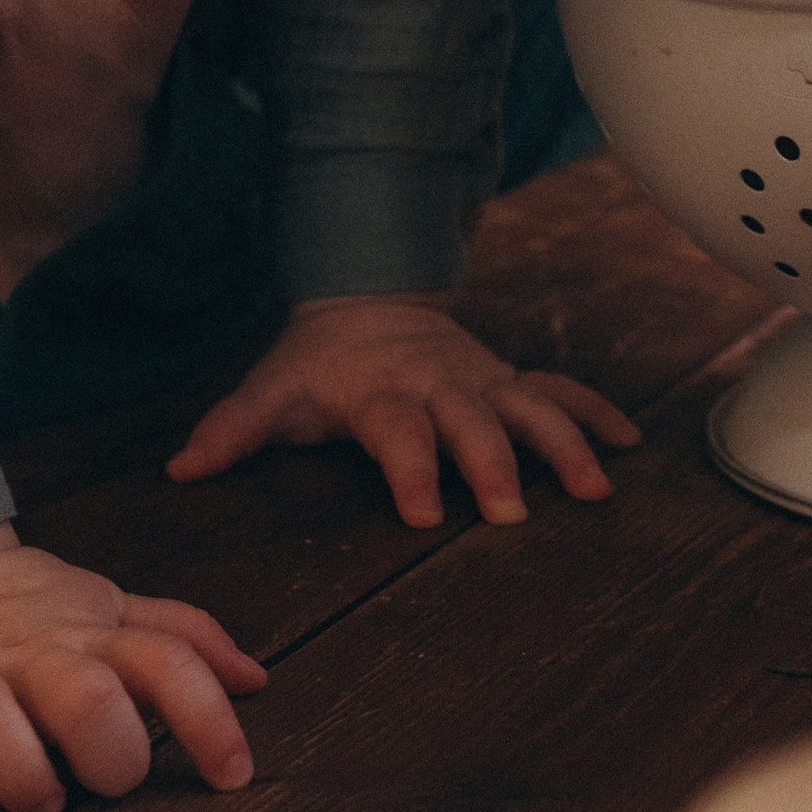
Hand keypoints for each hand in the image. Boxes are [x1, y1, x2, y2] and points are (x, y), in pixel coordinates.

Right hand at [0, 527, 265, 811]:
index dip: (207, 717)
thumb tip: (256, 679)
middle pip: (84, 694)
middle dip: (110, 749)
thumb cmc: (20, 614)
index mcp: (86, 637)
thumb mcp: (105, 611)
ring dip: (13, 767)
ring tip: (31, 800)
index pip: (165, 663)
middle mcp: (24, 656)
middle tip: (105, 786)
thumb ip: (179, 639)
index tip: (233, 776)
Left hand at [166, 298, 641, 527]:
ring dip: (564, 444)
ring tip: (594, 490)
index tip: (426, 515)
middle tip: (511, 514)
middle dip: (495, 465)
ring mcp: (481, 379)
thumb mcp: (270, 390)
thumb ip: (232, 431)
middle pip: (473, 422)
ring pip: (530, 406)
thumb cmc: (317, 364)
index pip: (400, 431)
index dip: (413, 468)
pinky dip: (596, 412)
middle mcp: (441, 384)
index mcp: (384, 391)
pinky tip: (630, 443)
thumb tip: (181, 471)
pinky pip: (559, 389)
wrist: (366, 297)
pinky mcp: (507, 378)